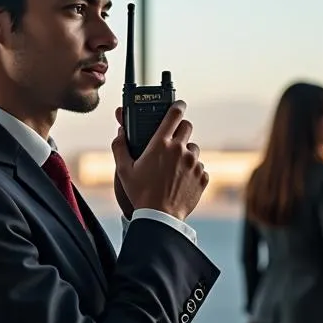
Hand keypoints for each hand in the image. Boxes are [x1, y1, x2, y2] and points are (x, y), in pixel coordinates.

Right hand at [111, 101, 207, 221]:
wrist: (160, 217)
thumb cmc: (141, 194)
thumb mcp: (123, 170)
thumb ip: (120, 147)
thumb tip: (120, 132)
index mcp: (161, 144)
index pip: (174, 114)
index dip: (177, 106)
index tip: (178, 105)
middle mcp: (180, 150)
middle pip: (187, 127)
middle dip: (180, 130)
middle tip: (172, 141)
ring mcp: (193, 163)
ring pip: (194, 149)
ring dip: (186, 154)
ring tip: (174, 168)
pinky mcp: (202, 177)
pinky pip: (200, 167)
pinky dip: (192, 171)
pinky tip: (180, 181)